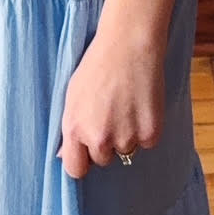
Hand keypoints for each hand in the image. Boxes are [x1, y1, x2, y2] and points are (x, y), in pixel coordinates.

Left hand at [55, 21, 165, 178]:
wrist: (129, 44)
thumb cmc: (98, 65)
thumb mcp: (72, 95)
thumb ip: (70, 127)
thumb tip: (63, 155)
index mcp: (75, 129)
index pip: (75, 170)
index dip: (82, 161)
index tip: (88, 152)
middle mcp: (99, 138)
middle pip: (103, 159)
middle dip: (107, 143)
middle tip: (112, 113)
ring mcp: (126, 137)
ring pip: (127, 150)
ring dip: (128, 135)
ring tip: (127, 104)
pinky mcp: (150, 133)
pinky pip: (147, 142)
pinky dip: (147, 128)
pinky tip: (142, 104)